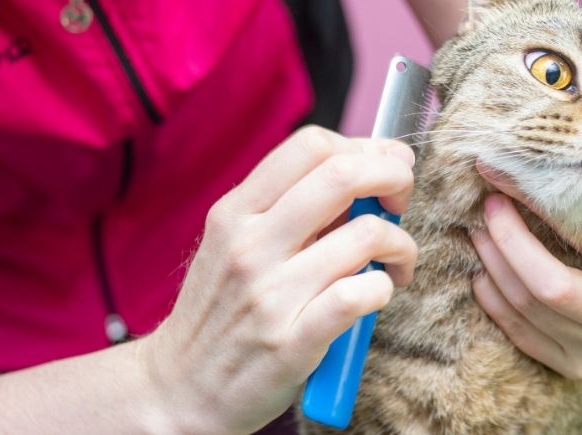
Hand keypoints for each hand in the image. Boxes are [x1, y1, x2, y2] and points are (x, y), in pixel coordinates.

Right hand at [139, 126, 417, 433]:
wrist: (180, 388)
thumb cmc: (220, 311)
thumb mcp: (235, 244)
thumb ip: (289, 209)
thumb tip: (366, 173)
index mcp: (235, 212)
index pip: (311, 145)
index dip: (364, 149)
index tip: (384, 167)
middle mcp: (250, 244)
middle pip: (343, 175)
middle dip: (394, 179)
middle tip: (400, 202)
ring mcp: (270, 294)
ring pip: (366, 235)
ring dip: (401, 245)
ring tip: (395, 263)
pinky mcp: (292, 341)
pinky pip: (360, 294)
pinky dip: (384, 288)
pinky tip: (377, 294)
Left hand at [470, 165, 581, 379]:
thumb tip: (559, 142)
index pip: (578, 237)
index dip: (532, 204)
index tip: (502, 173)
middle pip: (544, 286)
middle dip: (505, 241)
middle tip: (488, 206)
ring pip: (526, 309)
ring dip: (492, 266)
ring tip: (478, 232)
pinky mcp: (576, 365)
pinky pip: (521, 337)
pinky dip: (494, 304)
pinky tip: (482, 274)